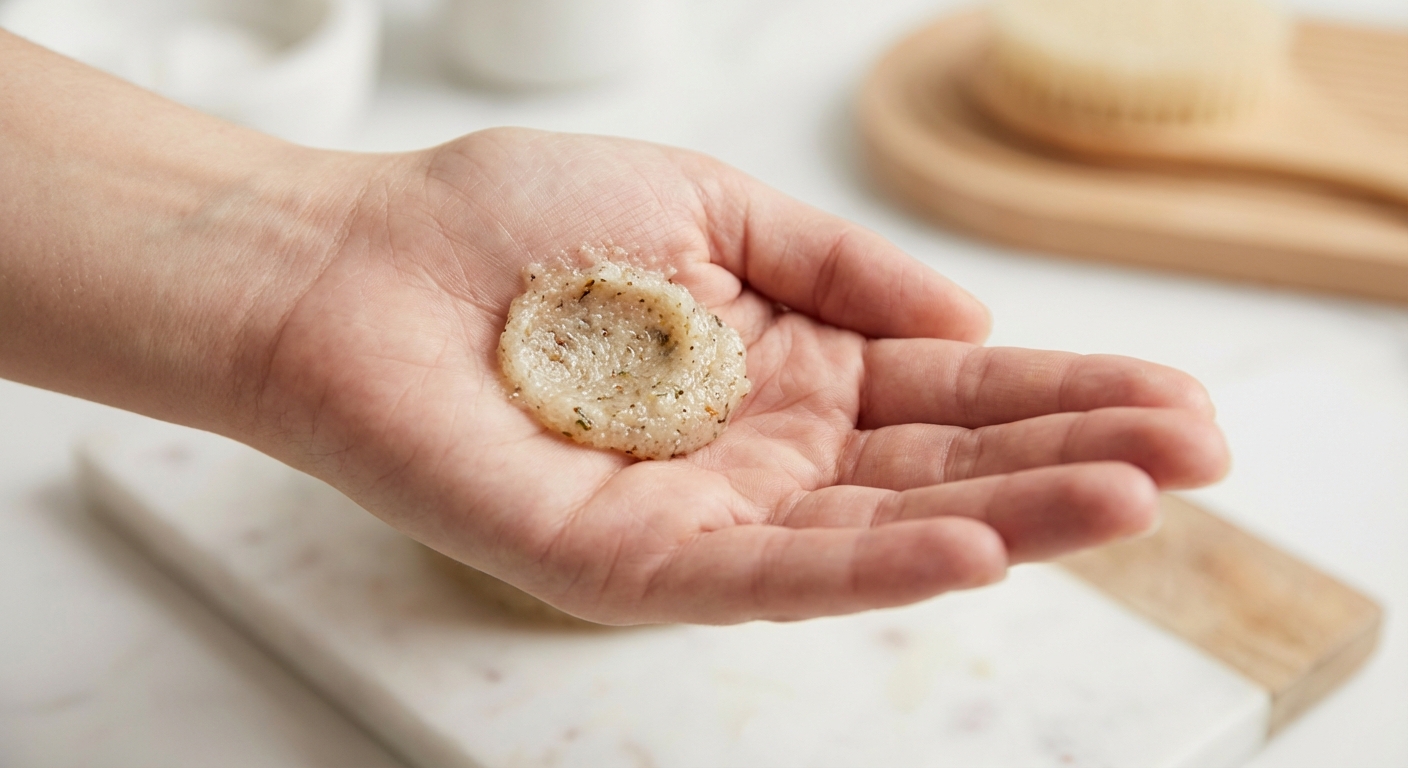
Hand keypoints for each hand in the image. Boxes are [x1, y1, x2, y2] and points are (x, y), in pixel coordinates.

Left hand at [248, 128, 1228, 623]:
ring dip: (1007, 517)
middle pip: (939, 465)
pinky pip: (767, 573)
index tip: (1178, 397)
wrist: (356, 265)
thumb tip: (969, 315)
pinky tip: (969, 546)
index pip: (951, 390)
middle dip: (1071, 459)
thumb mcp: (712, 208)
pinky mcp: (631, 564)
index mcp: (786, 369)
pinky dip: (872, 567)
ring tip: (1129, 500)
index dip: (1065, 392)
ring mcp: (704, 515)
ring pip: (877, 531)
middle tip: (1200, 454)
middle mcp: (763, 454)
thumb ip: (840, 267)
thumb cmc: (511, 224)